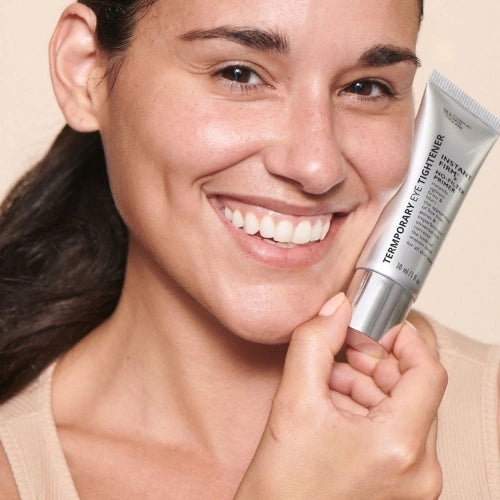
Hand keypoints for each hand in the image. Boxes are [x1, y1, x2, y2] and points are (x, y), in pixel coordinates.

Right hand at [235, 293, 446, 498]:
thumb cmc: (283, 485)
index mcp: (399, 447)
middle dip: (378, 362)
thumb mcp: (293, 401)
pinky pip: (397, 434)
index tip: (381, 326)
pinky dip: (370, 411)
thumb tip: (337, 307)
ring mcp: (413, 483)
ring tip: (332, 377)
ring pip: (404, 411)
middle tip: (347, 348)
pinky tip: (337, 402)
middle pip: (414, 390)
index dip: (407, 340)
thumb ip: (315, 342)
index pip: (428, 373)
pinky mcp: (402, 489)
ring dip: (370, 385)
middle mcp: (419, 470)